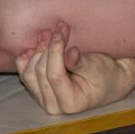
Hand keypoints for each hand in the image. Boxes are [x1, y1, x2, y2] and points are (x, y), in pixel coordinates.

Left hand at [15, 23, 134, 114]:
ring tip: (48, 33)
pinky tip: (33, 46)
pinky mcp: (39, 91)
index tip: (61, 31)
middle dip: (48, 47)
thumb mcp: (99, 68)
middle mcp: (54, 106)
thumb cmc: (106, 74)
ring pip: (29, 73)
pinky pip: (25, 75)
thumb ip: (83, 63)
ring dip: (37, 50)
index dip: (55, 51)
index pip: (55, 75)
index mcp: (71, 103)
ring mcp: (44, 100)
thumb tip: (70, 54)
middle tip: (58, 27)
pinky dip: (26, 59)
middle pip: (40, 73)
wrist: (109, 80)